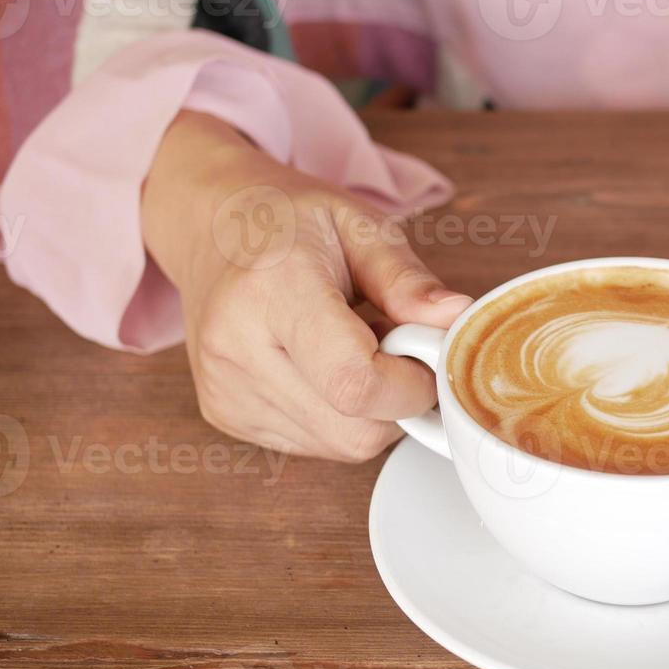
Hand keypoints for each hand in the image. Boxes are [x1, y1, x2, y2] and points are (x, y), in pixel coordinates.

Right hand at [141, 111, 470, 460]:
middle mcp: (236, 347)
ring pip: (339, 446)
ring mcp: (225, 389)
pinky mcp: (224, 414)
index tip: (425, 352)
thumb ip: (409, 280)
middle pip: (353, 431)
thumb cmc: (289, 222)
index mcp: (272, 289)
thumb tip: (456, 321)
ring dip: (370, 411)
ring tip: (353, 349)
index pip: (355, 382)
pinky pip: (313, 445)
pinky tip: (324, 368)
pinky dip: (339, 416)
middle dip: (398, 401)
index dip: (412, 385)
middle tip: (395, 347)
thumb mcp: (360, 225)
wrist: (212, 227)